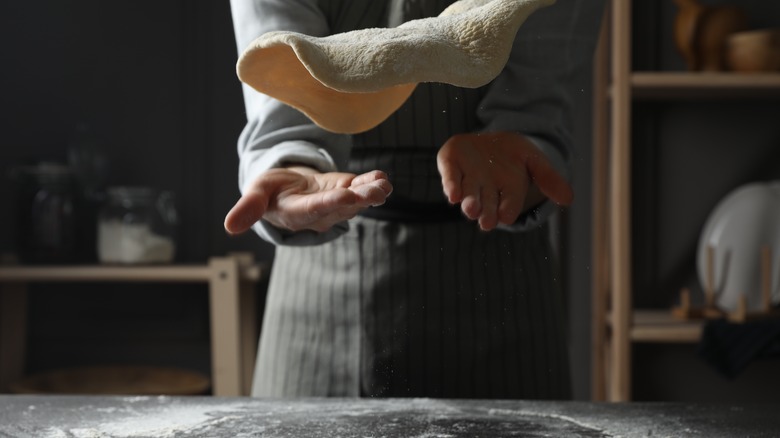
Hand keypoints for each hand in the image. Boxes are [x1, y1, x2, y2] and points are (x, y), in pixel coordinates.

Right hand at [224, 166, 392, 234]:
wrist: (287, 190)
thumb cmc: (269, 191)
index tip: (345, 194)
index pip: (315, 209)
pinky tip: (382, 177)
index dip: (331, 202)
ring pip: (357, 200)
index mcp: (297, 213)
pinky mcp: (347, 192)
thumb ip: (248, 209)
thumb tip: (229, 227)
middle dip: (361, 198)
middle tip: (376, 190)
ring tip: (384, 184)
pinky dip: (372, 182)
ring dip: (372, 192)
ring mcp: (336, 204)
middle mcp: (320, 213)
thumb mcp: (256, 193)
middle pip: (343, 206)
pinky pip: (361, 189)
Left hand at [437, 131, 572, 230]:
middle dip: (487, 212)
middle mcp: (485, 189)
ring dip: (469, 202)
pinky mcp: (450, 165)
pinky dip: (450, 185)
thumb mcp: (534, 160)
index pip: (508, 204)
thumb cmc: (513, 155)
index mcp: (506, 191)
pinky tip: (453, 195)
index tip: (506, 216)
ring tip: (471, 209)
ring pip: (467, 193)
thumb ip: (549, 178)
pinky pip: (449, 176)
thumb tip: (569, 199)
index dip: (507, 209)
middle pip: (487, 203)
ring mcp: (467, 178)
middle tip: (487, 223)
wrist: (489, 141)